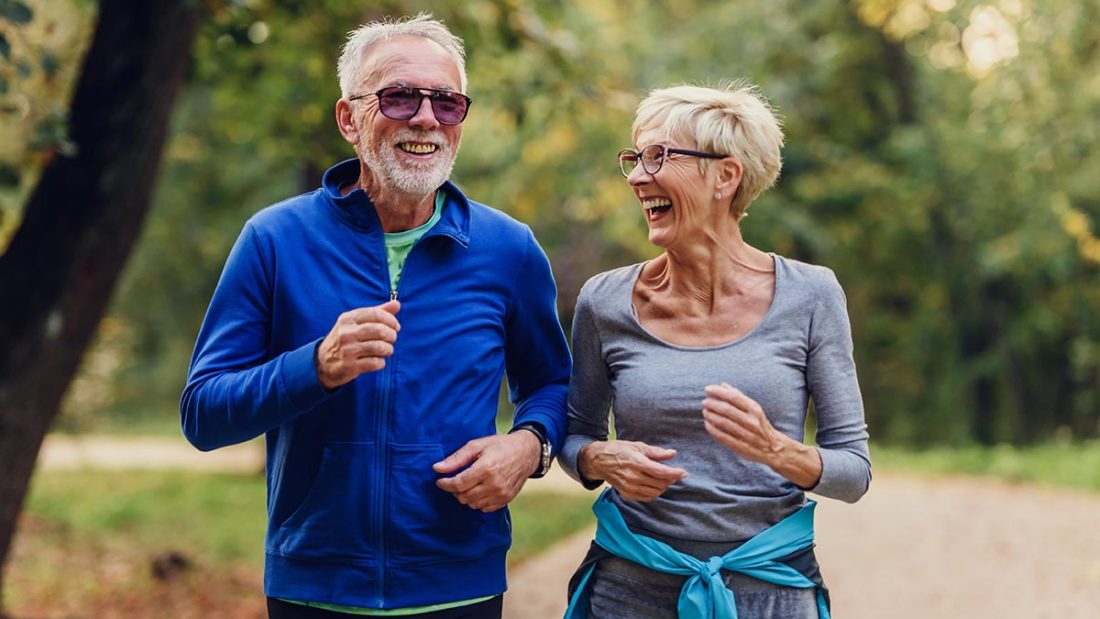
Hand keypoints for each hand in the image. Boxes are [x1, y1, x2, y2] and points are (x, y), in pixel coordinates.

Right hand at [315, 300, 400, 388]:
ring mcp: (347, 350)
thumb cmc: (345, 339)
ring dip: (388, 349)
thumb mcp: (356, 323)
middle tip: (392, 338)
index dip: (391, 320)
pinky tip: (378, 360)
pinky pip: (375, 363)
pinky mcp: (350, 366)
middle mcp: (346, 333)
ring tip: (387, 350)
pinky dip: (381, 362)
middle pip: (379, 330)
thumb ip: (377, 312)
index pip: (375, 314)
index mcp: (348, 318)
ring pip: (379, 347)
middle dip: (391, 335)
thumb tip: (397, 304)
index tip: (395, 326)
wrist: (323, 362)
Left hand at [433, 432, 540, 511]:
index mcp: (486, 468)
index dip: (445, 484)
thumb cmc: (500, 446)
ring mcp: (501, 494)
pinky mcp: (506, 499)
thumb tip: (437, 468)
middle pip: (464, 496)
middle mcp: (494, 484)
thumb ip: (457, 458)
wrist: (527, 452)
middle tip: (454, 481)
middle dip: (454, 490)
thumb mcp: (477, 445)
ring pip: (473, 504)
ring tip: (468, 484)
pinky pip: (485, 508)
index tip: (440, 481)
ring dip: (465, 496)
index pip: (458, 484)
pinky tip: (479, 490)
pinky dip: (478, 501)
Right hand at [578, 440, 686, 501]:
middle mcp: (633, 477)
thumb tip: (672, 454)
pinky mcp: (627, 494)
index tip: (684, 472)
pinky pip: (647, 497)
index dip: (674, 473)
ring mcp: (629, 487)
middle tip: (674, 473)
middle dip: (670, 479)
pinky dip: (654, 493)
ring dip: (663, 487)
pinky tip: (655, 485)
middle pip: (660, 483)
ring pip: (655, 492)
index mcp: (636, 463)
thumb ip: (656, 452)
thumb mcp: (637, 446)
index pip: (661, 472)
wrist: (598, 461)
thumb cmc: (618, 450)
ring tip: (665, 479)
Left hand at [702, 383, 821, 487]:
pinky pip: (723, 437)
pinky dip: (713, 430)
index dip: (719, 392)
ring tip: (705, 412)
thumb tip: (722, 384)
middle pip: (727, 410)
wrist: (773, 447)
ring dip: (711, 416)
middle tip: (704, 401)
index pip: (734, 397)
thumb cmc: (759, 424)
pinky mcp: (741, 447)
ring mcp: (747, 435)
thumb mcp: (753, 408)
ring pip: (724, 423)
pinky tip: (707, 424)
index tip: (707, 389)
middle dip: (712, 404)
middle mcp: (752, 421)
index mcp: (755, 409)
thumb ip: (738, 396)